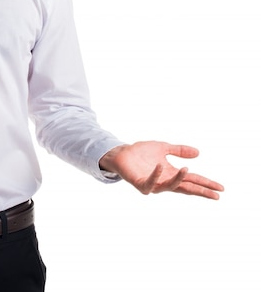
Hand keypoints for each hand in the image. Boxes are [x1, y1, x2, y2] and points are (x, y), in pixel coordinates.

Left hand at [99, 141, 223, 199]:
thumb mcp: (163, 148)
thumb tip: (198, 153)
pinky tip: (161, 166)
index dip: (206, 184)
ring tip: (187, 169)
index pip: (192, 180)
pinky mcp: (140, 183)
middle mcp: (164, 181)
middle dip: (200, 191)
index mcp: (171, 174)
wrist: (121, 153)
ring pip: (169, 186)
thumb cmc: (141, 152)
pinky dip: (156, 175)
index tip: (220, 188)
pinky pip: (150, 183)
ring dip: (178, 179)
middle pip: (186, 188)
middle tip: (216, 195)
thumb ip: (179, 150)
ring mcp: (153, 184)